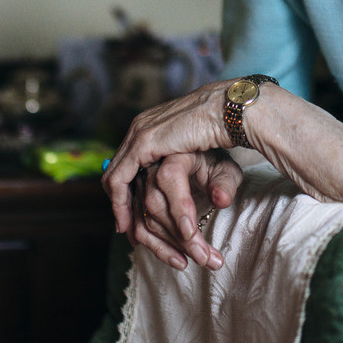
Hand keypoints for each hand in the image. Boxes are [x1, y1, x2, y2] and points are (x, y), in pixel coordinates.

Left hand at [101, 80, 232, 237]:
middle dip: (119, 203)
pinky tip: (126, 222)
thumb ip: (197, 175)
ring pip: (115, 180)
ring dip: (119, 208)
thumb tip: (216, 201)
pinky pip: (119, 180)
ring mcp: (138, 134)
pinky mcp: (142, 142)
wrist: (227, 112)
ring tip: (126, 230)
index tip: (132, 217)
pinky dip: (119, 203)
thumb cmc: (223, 134)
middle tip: (126, 229)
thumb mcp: (205, 160)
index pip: (125, 163)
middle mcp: (139, 128)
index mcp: (149, 126)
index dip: (125, 191)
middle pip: (116, 172)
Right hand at [131, 150, 243, 270]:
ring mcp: (139, 187)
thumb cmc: (211, 165)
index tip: (191, 233)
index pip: (170, 178)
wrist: (194, 162)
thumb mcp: (225, 168)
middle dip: (180, 238)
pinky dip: (154, 247)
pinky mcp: (135, 202)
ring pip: (145, 221)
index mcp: (174, 155)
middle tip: (207, 258)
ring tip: (196, 261)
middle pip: (157, 206)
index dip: (178, 207)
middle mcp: (150, 169)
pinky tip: (175, 259)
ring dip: (169, 248)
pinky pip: (137, 228)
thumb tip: (221, 199)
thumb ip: (225, 182)